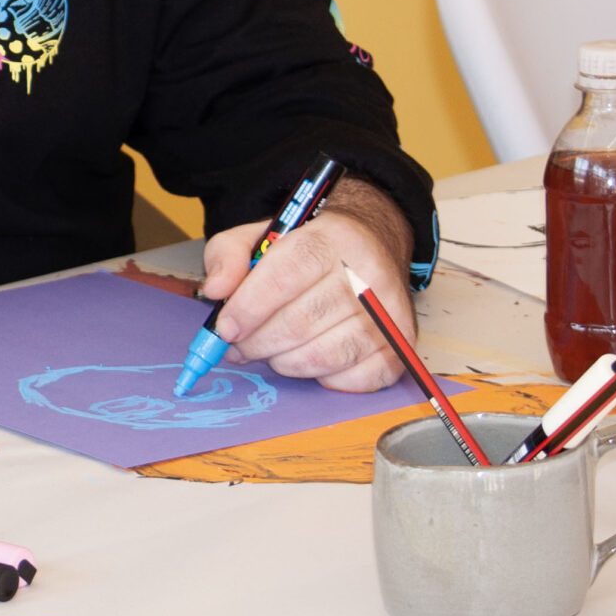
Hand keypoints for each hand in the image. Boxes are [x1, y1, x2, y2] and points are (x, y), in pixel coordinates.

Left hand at [201, 183, 415, 392]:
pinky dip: (321, 377)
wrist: (372, 244)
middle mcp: (367, 276)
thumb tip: (215, 290)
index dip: (247, 310)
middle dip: (257, 343)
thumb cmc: (309, 249)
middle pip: (299, 323)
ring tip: (271, 350)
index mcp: (331, 240)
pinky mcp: (400, 345)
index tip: (225, 329)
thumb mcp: (260, 236)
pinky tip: (309, 357)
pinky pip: (352, 379)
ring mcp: (389, 314)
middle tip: (239, 346)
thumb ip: (227, 256)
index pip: (283, 279)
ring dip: (284, 362)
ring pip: (322, 356)